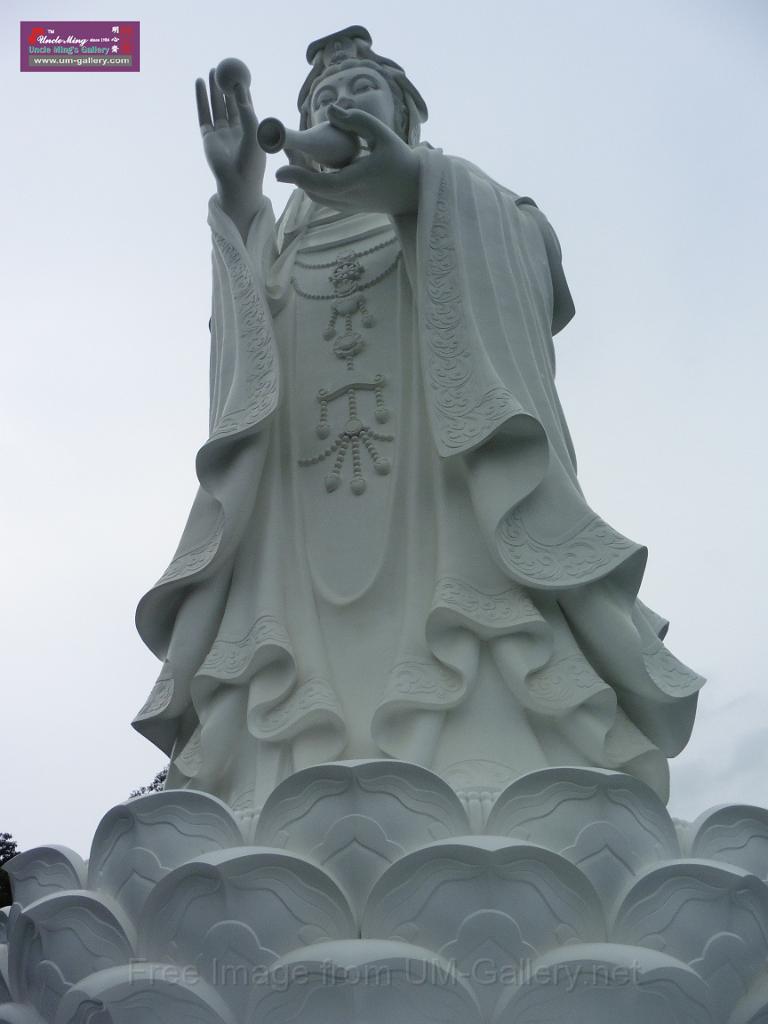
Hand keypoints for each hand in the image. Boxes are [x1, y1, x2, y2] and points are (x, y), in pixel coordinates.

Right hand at [195, 66, 264, 211]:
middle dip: (225, 86)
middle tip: (223, 68)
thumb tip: (240, 91)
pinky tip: (199, 84)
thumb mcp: (254, 133)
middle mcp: (234, 130)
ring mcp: (220, 134)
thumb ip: (247, 112)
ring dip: (212, 90)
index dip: (242, 90)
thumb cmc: (252, 161)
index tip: (239, 73)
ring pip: (215, 107)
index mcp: (249, 130)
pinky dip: (201, 99)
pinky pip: (204, 114)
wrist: (238, 182)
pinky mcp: (208, 137)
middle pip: (228, 103)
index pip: (245, 105)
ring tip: (211, 72)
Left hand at [275, 105, 419, 215]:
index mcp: (356, 181)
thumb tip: (330, 110)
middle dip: (296, 174)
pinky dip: (315, 186)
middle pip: (313, 191)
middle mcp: (350, 198)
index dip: (298, 177)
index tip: (279, 172)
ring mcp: (350, 206)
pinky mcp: (351, 208)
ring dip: (305, 181)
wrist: (415, 191)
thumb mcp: (382, 134)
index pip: (320, 183)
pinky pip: (326, 199)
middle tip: (286, 153)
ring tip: (297, 159)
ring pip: (318, 197)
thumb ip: (356, 120)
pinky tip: (312, 169)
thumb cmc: (401, 160)